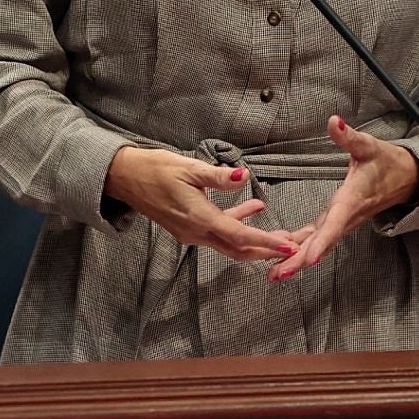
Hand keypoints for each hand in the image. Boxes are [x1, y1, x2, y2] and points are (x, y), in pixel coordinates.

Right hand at [104, 147, 300, 262]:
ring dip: (256, 239)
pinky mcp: (188, 226)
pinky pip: (219, 232)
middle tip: (295, 246)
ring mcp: (191, 232)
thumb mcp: (188, 168)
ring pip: (230, 243)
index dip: (266, 243)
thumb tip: (242, 177)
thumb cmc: (154, 169)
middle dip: (267, 250)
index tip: (289, 247)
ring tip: (281, 231)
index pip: (239, 236)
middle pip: (238, 249)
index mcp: (198, 219)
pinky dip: (238, 224)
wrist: (124, 178)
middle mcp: (196, 232)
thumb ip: (217, 176)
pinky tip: (254, 208)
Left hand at [268, 116, 418, 281]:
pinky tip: (281, 255)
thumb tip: (335, 120)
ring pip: (319, 244)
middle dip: (300, 259)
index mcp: (353, 198)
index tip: (308, 258)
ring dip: (297, 260)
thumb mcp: (369, 145)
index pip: (336, 222)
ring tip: (273, 274)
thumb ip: (349, 136)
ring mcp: (342, 221)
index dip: (322, 241)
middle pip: (322, 242)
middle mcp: (347, 216)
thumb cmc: (386, 161)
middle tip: (278, 274)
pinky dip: (300, 248)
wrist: (406, 178)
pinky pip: (318, 238)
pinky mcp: (337, 221)